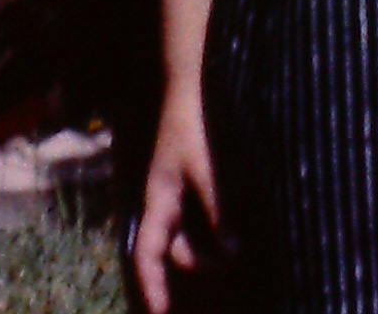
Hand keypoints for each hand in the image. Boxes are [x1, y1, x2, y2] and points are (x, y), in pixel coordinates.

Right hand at [131, 86, 219, 313]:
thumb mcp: (205, 172)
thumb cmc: (189, 129)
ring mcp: (168, 195)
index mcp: (156, 203)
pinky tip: (223, 233)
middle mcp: (159, 204)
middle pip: (168, 251)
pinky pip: (188, 220)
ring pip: (180, 237)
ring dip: (201, 248)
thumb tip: (231, 253)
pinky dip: (204, 232)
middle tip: (227, 265)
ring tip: (230, 251)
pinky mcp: (180, 186)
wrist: (182, 91)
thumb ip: (217, 211)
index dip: (151, 285)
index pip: (146, 255)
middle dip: (194, 264)